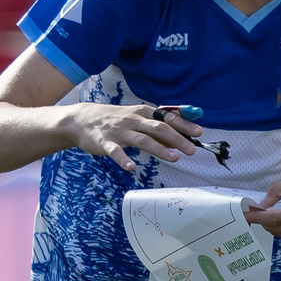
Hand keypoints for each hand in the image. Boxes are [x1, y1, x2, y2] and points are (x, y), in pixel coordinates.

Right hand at [62, 103, 200, 165]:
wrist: (81, 119)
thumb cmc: (115, 120)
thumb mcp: (136, 117)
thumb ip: (157, 127)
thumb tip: (181, 139)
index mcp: (142, 113)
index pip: (167, 117)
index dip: (184, 125)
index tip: (199, 132)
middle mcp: (132, 120)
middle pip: (158, 128)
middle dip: (177, 138)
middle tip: (192, 150)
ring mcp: (119, 132)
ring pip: (142, 139)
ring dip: (160, 149)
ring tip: (175, 158)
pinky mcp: (105, 143)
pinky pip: (116, 152)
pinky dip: (124, 159)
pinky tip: (132, 167)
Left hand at [248, 174, 280, 246]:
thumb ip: (278, 191)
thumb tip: (263, 204)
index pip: (274, 219)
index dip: (257, 217)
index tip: (244, 214)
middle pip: (275, 228)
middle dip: (262, 219)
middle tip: (254, 208)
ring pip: (280, 233)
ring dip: (271, 223)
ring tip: (270, 211)